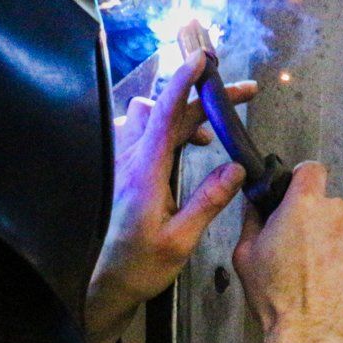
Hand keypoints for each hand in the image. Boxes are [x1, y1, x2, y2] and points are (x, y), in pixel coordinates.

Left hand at [85, 51, 256, 342]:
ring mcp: (120, 163)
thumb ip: (208, 202)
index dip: (185, 81)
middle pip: (165, 110)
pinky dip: (164, 128)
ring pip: (145, 115)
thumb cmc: (138, 267)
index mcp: (145, 173)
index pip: (165, 113)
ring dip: (179, 114)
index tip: (203, 57)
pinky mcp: (118, 171)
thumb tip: (237, 169)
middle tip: (242, 96)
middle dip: (204, 98)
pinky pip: (138, 133)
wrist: (100, 284)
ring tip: (206, 136)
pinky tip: (181, 150)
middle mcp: (128, 160)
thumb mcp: (180, 241)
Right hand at [232, 161, 342, 342]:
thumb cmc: (277, 300)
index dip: (303, 180)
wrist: (311, 338)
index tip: (301, 193)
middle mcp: (338, 212)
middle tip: (305, 253)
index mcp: (303, 205)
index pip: (310, 169)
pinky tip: (341, 283)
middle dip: (319, 223)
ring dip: (339, 243)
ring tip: (324, 275)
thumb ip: (252, 220)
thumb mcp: (245, 257)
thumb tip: (254, 202)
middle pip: (329, 206)